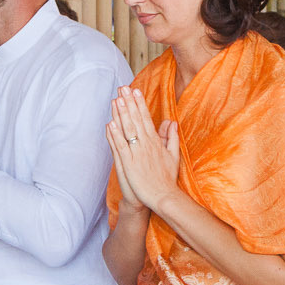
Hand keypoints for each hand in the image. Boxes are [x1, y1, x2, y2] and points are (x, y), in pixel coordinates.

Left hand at [108, 87, 181, 217]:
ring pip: (128, 130)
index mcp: (156, 142)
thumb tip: (171, 122)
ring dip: (121, 114)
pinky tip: (110, 124)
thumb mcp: (173, 155)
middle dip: (129, 103)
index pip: (146, 119)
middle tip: (123, 87)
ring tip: (116, 99)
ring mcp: (137, 154)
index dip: (140, 104)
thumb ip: (172, 137)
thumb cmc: (167, 178)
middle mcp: (146, 145)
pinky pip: (121, 147)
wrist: (164, 197)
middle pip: (136, 120)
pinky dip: (115, 135)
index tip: (135, 91)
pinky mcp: (129, 164)